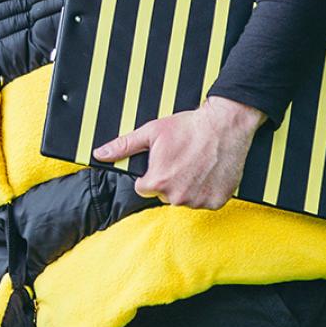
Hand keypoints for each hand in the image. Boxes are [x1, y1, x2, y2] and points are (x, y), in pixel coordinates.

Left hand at [91, 96, 266, 208]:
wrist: (225, 125)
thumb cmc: (188, 127)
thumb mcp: (151, 132)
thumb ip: (123, 146)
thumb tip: (100, 154)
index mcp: (158, 182)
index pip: (144, 188)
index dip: (152, 174)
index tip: (164, 162)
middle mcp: (177, 197)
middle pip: (164, 195)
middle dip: (169, 181)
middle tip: (182, 160)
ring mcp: (199, 201)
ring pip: (185, 199)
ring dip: (188, 187)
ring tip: (196, 164)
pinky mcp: (217, 201)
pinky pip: (205, 201)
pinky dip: (206, 190)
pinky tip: (207, 173)